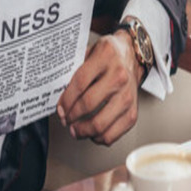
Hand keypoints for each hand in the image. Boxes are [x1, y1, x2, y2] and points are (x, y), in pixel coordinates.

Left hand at [57, 31, 143, 145]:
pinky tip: (92, 133)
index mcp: (106, 57)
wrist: (132, 58)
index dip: (65, 100)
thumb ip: (74, 70)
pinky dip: (99, 138)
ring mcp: (127, 96)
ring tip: (75, 130)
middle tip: (65, 120)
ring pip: (100, 123)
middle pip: (88, 105)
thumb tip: (57, 94)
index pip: (79, 83)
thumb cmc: (109, 57)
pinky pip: (113, 134)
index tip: (59, 109)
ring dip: (83, 131)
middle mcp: (119, 77)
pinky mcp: (133, 112)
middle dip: (71, 117)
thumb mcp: (90, 52)